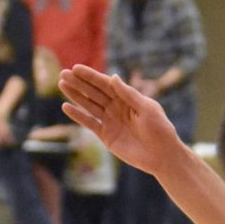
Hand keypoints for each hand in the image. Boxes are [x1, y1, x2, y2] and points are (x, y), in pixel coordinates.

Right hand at [59, 65, 178, 175]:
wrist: (162, 156)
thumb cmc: (160, 130)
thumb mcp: (148, 109)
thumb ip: (129, 94)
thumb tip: (113, 77)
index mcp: (128, 98)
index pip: (106, 84)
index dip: (91, 76)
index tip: (76, 68)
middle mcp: (117, 108)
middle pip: (95, 92)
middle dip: (79, 83)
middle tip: (63, 73)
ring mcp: (111, 121)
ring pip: (89, 105)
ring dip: (76, 95)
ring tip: (62, 84)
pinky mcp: (106, 135)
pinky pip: (89, 123)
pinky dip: (78, 115)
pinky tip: (66, 106)